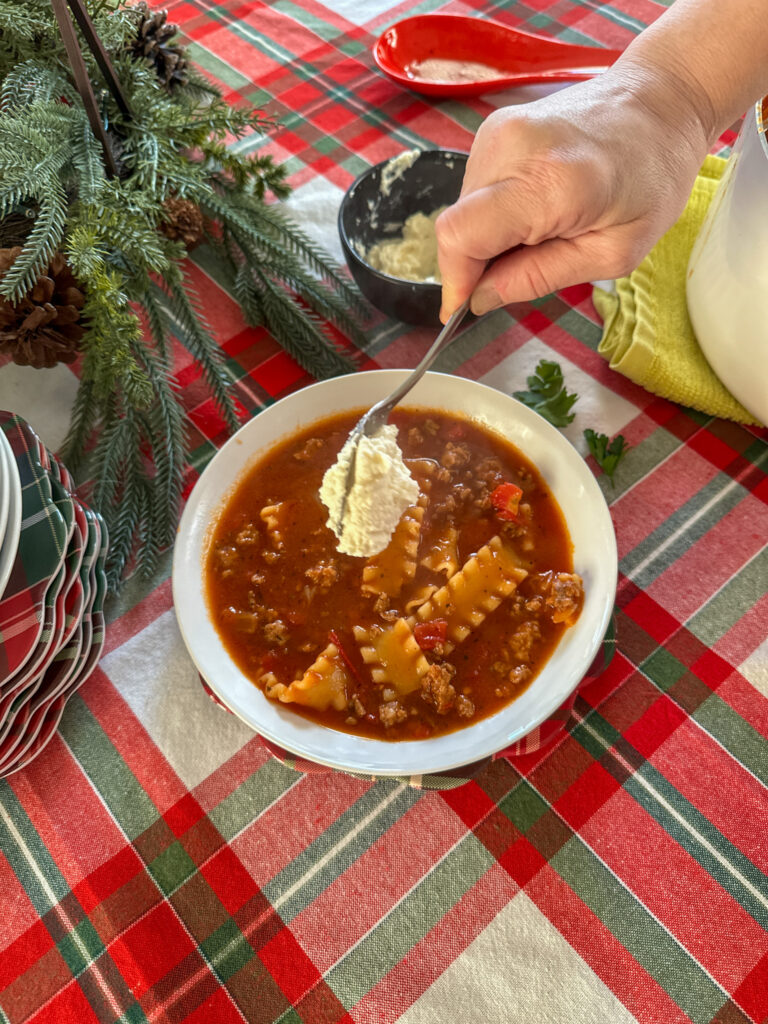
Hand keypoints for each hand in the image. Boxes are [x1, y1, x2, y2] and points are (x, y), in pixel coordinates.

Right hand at [436, 68, 710, 320]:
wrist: (661, 100)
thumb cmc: (653, 178)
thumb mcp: (612, 253)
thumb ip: (538, 278)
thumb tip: (480, 298)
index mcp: (551, 182)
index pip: (462, 236)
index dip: (455, 279)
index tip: (463, 307)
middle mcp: (513, 147)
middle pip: (458, 227)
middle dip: (479, 261)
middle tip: (527, 265)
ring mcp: (498, 131)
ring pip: (463, 210)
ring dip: (490, 235)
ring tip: (543, 228)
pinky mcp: (495, 128)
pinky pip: (475, 190)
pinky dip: (494, 212)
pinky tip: (536, 206)